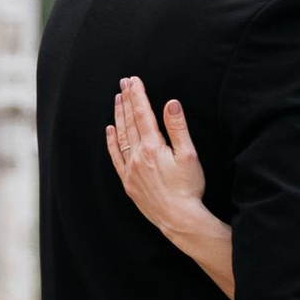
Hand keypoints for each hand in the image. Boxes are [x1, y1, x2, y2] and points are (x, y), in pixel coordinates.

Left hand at [107, 75, 207, 242]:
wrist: (178, 219)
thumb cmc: (188, 188)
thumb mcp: (189, 156)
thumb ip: (178, 128)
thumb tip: (171, 103)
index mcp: (153, 147)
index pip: (143, 114)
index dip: (137, 95)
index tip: (134, 80)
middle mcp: (138, 156)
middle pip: (130, 121)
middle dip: (127, 99)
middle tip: (124, 82)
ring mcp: (130, 169)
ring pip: (121, 136)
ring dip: (119, 115)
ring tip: (117, 99)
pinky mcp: (128, 182)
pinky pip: (115, 156)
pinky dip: (111, 141)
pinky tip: (110, 130)